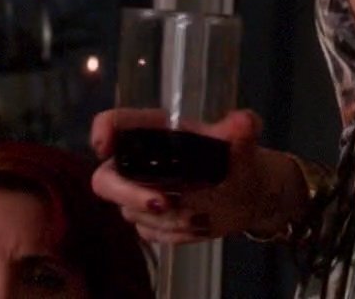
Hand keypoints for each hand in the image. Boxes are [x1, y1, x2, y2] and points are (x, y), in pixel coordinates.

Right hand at [90, 108, 294, 244]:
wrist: (250, 196)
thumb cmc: (239, 161)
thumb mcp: (243, 145)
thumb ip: (243, 130)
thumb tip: (245, 121)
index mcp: (157, 131)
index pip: (116, 123)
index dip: (103, 130)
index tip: (105, 147)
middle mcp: (140, 161)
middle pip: (106, 179)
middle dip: (129, 194)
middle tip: (164, 203)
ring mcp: (141, 193)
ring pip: (131, 212)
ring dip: (168, 219)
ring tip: (202, 215)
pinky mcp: (150, 221)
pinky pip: (149, 233)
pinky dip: (174, 233)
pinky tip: (199, 225)